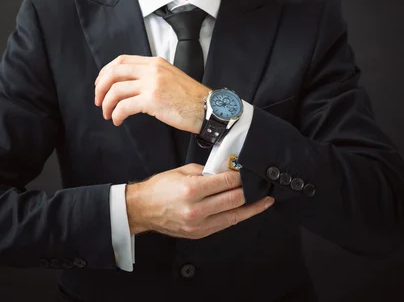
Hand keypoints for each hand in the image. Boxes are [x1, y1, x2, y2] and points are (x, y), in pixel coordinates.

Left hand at [94, 54, 210, 132]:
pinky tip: (117, 120)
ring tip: (108, 114)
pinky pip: (124, 106)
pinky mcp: (153, 100)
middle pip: (114, 73)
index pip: (121, 60)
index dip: (106, 72)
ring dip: (107, 104)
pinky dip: (116, 114)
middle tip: (98, 101)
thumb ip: (150, 76)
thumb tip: (127, 85)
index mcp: (155, 62)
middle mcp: (152, 69)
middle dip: (101, 88)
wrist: (208, 109)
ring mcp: (152, 84)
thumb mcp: (169, 77)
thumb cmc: (190, 98)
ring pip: (116, 90)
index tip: (101, 85)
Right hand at [125, 163, 273, 237]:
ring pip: (235, 214)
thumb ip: (206, 172)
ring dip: (251, 206)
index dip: (240, 176)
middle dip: (247, 189)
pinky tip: (246, 210)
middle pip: (235, 198)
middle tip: (255, 183)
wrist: (142, 209)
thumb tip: (225, 171)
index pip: (227, 182)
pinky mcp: (200, 233)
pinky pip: (225, 224)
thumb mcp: (182, 171)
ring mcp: (199, 224)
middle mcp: (197, 209)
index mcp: (192, 190)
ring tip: (263, 200)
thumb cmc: (159, 188)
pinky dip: (237, 216)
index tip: (245, 171)